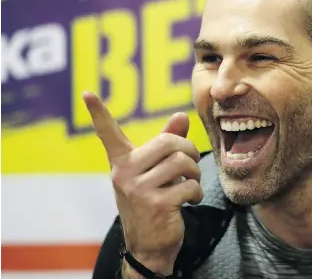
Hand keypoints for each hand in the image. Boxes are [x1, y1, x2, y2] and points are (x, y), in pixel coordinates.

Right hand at [83, 92, 202, 274]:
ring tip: (190, 183)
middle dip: (189, 151)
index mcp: (122, 162)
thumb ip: (168, 143)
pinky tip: (191, 200)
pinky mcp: (155, 204)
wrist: (149, 246)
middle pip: (169, 142)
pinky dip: (197, 192)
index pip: (108, 134)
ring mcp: (137, 189)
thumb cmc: (152, 202)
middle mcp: (124, 173)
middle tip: (191, 163)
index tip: (87, 93)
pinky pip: (189, 185)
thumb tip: (181, 116)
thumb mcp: (155, 172)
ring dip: (195, 173)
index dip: (98, 113)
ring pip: (182, 162)